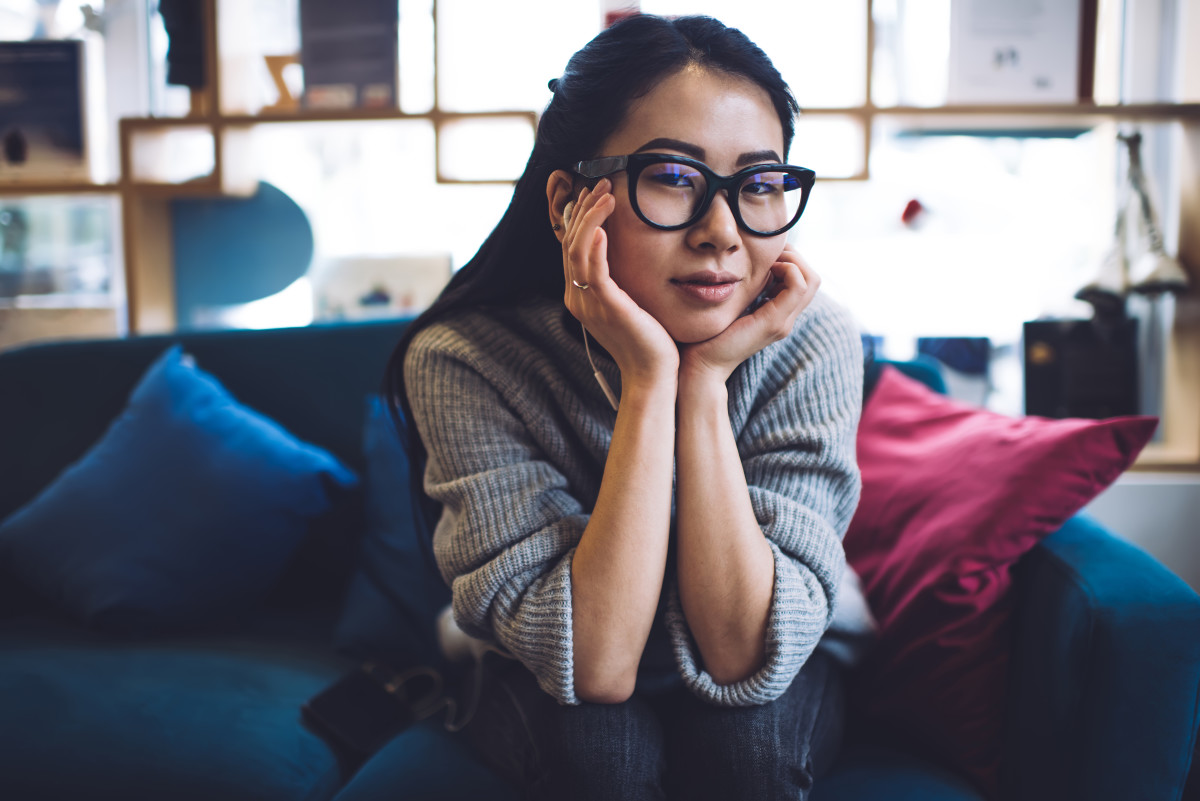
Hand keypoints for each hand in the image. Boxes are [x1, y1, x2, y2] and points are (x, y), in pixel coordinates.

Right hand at [561, 179, 678, 385]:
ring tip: (607, 194)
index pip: (571, 246)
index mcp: (580, 296)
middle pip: (569, 242)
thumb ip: (621, 281)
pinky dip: (594, 243)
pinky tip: (604, 225)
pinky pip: (592, 269)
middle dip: (584, 208)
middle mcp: (577, 297)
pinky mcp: (605, 306)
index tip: (597, 192)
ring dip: (591, 217)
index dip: (581, 216)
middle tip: (601, 182)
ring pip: (577, 249)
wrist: (653, 374)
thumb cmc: (649, 340)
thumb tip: (628, 256)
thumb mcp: (631, 303)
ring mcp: (587, 302)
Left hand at [679, 244, 819, 383]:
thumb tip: (746, 264)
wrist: (701, 365)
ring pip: (811, 280)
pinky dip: (787, 269)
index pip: (803, 280)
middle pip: (812, 278)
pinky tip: (765, 270)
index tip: (765, 254)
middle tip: (769, 252)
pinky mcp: (773, 323)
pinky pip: (797, 287)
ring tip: (768, 261)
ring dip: (792, 260)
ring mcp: (783, 322)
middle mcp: (785, 319)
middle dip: (794, 256)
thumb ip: (744, 289)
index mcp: (777, 315)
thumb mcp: (731, 304)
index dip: (789, 259)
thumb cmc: (708, 334)